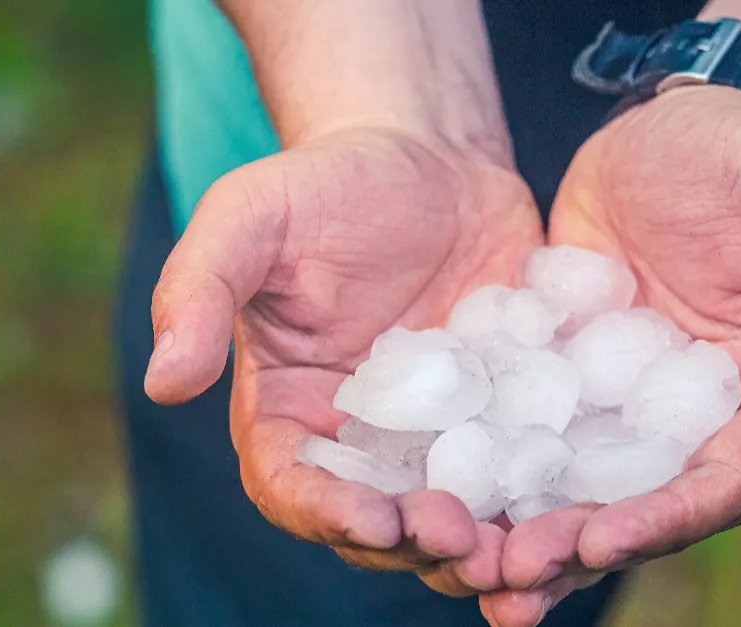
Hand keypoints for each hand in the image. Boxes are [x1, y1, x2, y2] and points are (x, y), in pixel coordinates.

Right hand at [143, 127, 542, 596]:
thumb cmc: (327, 182)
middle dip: (419, 544)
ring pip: (457, 515)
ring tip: (525, 550)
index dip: (327, 513)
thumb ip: (198, 290)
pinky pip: (523, 471)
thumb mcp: (251, 216)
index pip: (293, 486)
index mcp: (291, 412)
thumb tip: (160, 382)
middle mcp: (362, 441)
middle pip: (382, 521)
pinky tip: (579, 507)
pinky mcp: (504, 418)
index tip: (373, 517)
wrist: (431, 159)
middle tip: (466, 542)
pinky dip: (545, 501)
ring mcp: (439, 437)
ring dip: (487, 545)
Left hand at [479, 86, 740, 625]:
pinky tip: (441, 494)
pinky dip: (497, 467)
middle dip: (586, 544)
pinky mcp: (571, 372)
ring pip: (585, 482)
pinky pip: (533, 427)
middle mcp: (696, 412)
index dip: (674, 516)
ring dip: (535, 531)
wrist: (672, 126)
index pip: (731, 475)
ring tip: (475, 568)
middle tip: (516, 575)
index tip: (604, 540)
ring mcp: (627, 397)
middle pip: (648, 500)